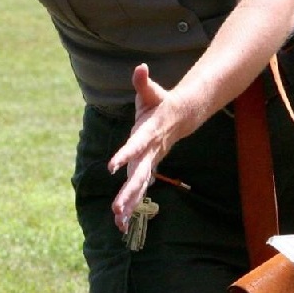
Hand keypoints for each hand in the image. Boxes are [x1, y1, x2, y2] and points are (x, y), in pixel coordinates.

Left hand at [105, 64, 189, 236]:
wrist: (182, 116)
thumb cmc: (161, 103)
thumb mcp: (151, 92)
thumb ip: (143, 82)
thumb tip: (140, 68)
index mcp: (148, 133)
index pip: (135, 146)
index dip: (124, 155)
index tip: (111, 167)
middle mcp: (149, 152)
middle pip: (139, 175)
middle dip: (128, 193)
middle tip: (117, 209)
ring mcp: (149, 162)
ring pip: (138, 187)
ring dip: (129, 204)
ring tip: (118, 223)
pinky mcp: (146, 168)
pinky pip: (138, 190)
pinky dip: (130, 206)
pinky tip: (120, 225)